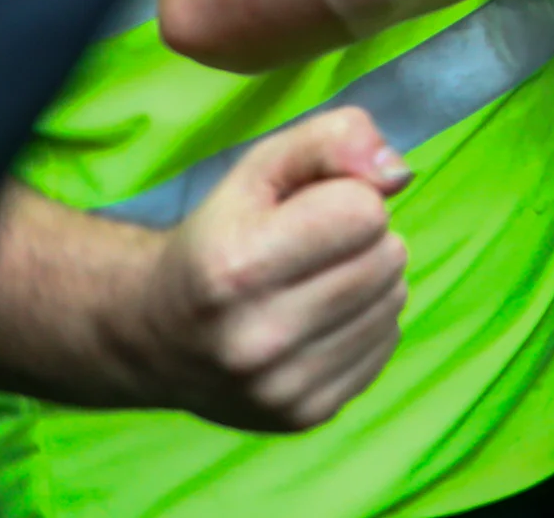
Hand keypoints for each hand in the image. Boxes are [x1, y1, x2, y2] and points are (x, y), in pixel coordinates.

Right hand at [142, 109, 409, 431]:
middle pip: (388, 256)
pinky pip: (386, 343)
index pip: (365, 211)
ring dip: (368, 282)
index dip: (345, 198)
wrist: (156, 336)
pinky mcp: (304, 414)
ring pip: (394, 300)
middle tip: (310, 252)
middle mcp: (254, 339)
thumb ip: (333, 140)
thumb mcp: (261, 168)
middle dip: (362, 240)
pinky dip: (365, 324)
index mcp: (235, 269)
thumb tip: (397, 173)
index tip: (304, 214)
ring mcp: (280, 386)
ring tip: (312, 286)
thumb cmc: (221, 238)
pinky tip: (316, 323)